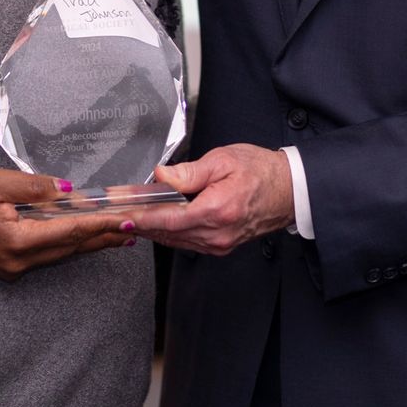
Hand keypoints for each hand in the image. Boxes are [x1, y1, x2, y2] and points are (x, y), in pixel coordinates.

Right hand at [0, 168, 138, 280]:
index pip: (70, 231)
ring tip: (118, 237)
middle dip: (103, 238)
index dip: (100, 225)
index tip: (125, 220)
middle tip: (133, 230)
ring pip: (62, 255)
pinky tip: (82, 239)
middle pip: (71, 248)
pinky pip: (48, 256)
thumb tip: (68, 192)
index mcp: (17, 240)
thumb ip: (33, 187)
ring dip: (90, 244)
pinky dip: (69, 246)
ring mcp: (15, 269)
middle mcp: (20, 261)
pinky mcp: (10, 268)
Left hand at [130, 144, 294, 255]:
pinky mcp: (220, 246)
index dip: (141, 217)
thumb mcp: (223, 160)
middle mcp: (216, 234)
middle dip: (140, 222)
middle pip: (166, 233)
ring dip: (152, 229)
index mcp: (216, 210)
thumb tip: (162, 177)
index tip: (121, 214)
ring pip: (174, 240)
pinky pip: (186, 242)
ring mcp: (219, 244)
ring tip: (131, 216)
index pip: (167, 219)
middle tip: (117, 212)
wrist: (289, 190)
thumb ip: (188, 171)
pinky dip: (169, 233)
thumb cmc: (261, 171)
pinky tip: (157, 222)